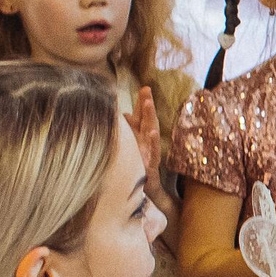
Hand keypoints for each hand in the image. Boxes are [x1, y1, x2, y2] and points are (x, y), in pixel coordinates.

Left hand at [125, 86, 170, 209]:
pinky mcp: (150, 163)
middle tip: (146, 89)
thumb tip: (122, 114)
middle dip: (146, 104)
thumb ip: (129, 130)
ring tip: (148, 103)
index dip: (142, 102)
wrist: (146, 189)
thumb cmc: (138, 166)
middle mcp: (146, 141)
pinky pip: (153, 151)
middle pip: (147, 119)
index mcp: (141, 136)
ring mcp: (150, 151)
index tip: (144, 87)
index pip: (141, 116)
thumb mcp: (132, 146)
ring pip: (151, 131)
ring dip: (150, 117)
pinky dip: (153, 141)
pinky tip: (153, 132)